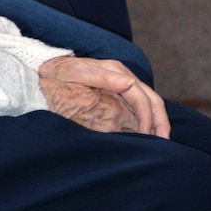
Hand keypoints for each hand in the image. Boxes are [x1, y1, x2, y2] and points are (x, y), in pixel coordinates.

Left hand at [38, 56, 170, 137]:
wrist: (46, 69)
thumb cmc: (59, 71)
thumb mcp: (76, 72)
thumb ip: (102, 77)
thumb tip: (129, 83)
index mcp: (117, 70)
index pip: (141, 95)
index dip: (147, 115)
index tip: (146, 135)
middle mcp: (123, 77)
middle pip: (151, 98)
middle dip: (160, 120)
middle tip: (164, 142)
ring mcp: (121, 85)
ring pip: (148, 103)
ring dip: (156, 121)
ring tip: (160, 141)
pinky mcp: (116, 93)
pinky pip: (137, 107)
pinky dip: (145, 120)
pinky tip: (146, 134)